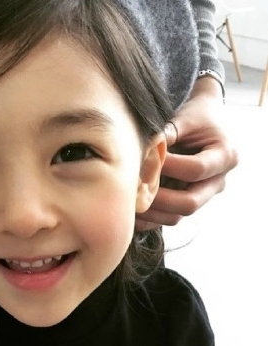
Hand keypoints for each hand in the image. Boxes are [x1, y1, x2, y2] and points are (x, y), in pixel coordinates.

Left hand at [136, 77, 238, 230]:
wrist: (204, 123)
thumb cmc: (195, 117)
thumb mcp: (185, 117)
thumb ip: (168, 131)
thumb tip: (145, 148)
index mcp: (225, 156)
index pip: (196, 170)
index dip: (169, 167)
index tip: (146, 159)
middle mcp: (217, 182)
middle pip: (190, 203)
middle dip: (158, 198)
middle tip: (135, 189)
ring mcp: (202, 196)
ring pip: (177, 216)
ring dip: (150, 212)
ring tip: (128, 202)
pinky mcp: (187, 203)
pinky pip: (167, 219)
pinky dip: (148, 218)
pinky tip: (130, 211)